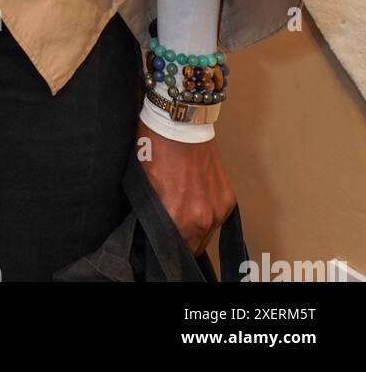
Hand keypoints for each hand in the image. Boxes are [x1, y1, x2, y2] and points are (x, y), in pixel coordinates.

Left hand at [136, 118, 236, 256]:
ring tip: (182, 218)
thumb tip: (151, 230)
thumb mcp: (144, 183)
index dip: (164, 249)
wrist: (181, 122)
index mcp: (178, 216)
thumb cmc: (156, 147)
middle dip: (180, 243)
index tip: (159, 245)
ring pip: (206, 237)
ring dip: (195, 233)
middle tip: (169, 231)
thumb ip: (152, 213)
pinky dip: (207, 218)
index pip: (173, 251)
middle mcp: (203, 218)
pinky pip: (217, 221)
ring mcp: (219, 209)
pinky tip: (195, 206)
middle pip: (192, 248)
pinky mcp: (228, 199)